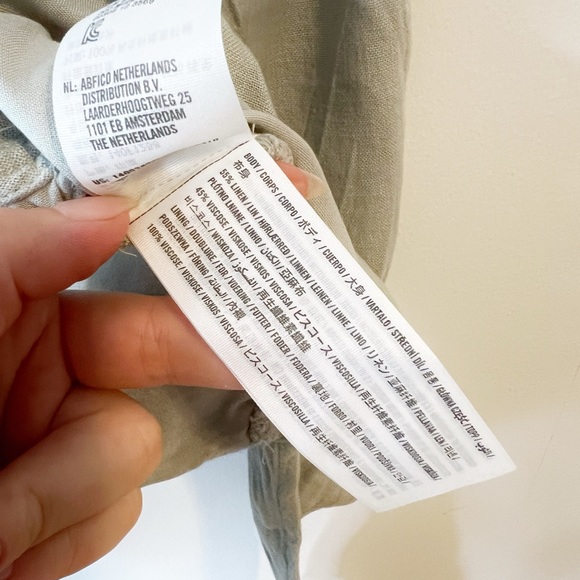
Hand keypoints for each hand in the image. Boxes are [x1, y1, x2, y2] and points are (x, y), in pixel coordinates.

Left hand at [0, 162, 319, 578]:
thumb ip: (22, 249)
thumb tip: (112, 212)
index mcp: (22, 300)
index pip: (126, 248)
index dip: (197, 223)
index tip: (274, 196)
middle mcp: (51, 363)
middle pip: (164, 344)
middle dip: (209, 350)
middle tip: (284, 342)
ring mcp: (65, 435)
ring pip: (134, 444)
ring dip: (71, 474)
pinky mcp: (73, 505)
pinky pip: (115, 505)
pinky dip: (64, 524)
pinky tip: (8, 535)